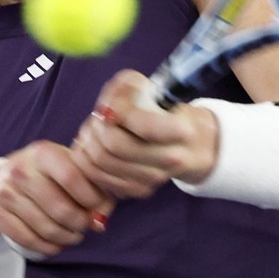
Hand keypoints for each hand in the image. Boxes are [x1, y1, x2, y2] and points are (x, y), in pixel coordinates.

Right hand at [0, 141, 114, 256]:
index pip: (72, 178)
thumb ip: (93, 189)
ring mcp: (4, 191)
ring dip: (66, 238)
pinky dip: (46, 248)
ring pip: (45, 228)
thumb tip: (99, 223)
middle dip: (80, 224)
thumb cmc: (43, 175)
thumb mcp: (67, 168)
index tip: (95, 207)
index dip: (90, 199)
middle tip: (84, 226)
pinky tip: (55, 245)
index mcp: (43, 153)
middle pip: (61, 209)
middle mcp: (20, 169)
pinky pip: (26, 239)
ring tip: (73, 236)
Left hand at [72, 70, 218, 198]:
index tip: (109, 104)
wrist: (188, 145)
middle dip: (97, 127)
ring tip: (92, 131)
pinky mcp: (140, 190)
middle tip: (96, 118)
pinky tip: (94, 149)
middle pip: (115, 145)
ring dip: (89, 143)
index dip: (118, 111)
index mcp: (180, 130)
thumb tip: (107, 106)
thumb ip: (127, 87)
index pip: (142, 125)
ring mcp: (156, 178)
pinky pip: (101, 179)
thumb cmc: (164, 111)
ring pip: (103, 163)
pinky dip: (90, 162)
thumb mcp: (151, 88)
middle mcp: (171, 158)